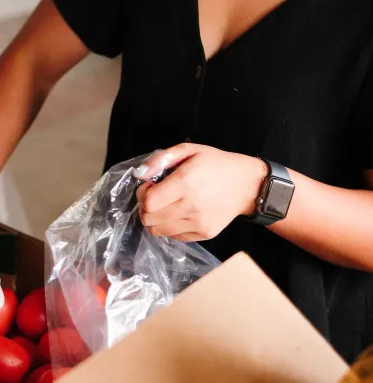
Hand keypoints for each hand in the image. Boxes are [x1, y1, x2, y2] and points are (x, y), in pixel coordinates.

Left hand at [136, 143, 267, 241]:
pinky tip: (177, 213)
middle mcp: (191, 206)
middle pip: (149, 219)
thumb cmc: (215, 163)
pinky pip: (174, 237)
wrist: (247, 184)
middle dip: (144, 207)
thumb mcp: (188, 150)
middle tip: (154, 196)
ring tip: (165, 205)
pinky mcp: (205, 234)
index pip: (149, 201)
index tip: (148, 185)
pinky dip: (169, 226)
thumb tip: (139, 174)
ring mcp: (199, 223)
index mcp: (186, 183)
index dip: (142, 194)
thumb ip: (160, 159)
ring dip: (154, 219)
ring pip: (158, 231)